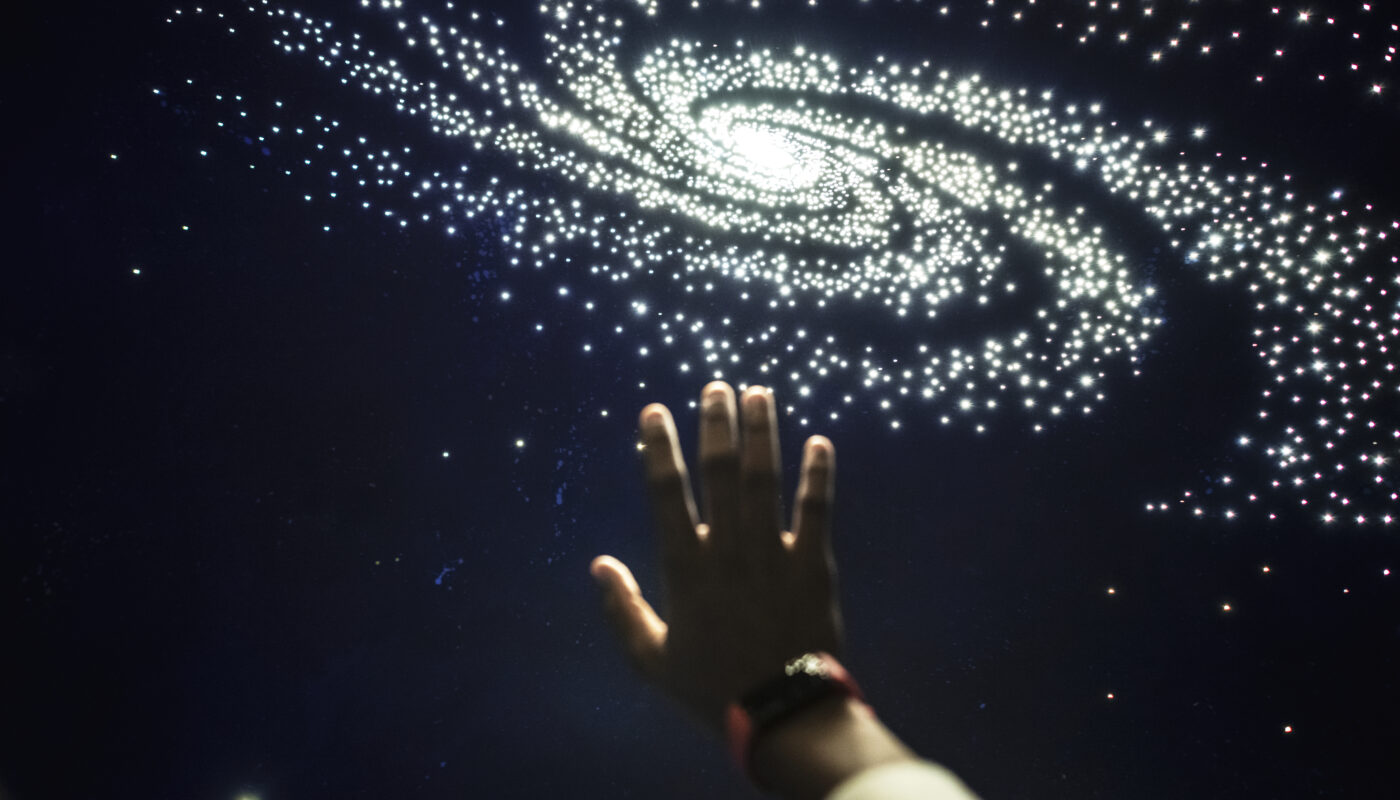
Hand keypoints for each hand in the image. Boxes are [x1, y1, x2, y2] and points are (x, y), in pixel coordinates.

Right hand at [590, 381, 842, 732]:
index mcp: (685, 568)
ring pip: (767, 480)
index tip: (654, 411)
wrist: (780, 713)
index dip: (659, 448)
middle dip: (717, 424)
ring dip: (763, 434)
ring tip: (761, 393)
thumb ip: (622, 608)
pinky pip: (817, 510)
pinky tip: (820, 442)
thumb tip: (598, 564)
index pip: (667, 494)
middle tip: (716, 386)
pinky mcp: (813, 565)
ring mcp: (774, 554)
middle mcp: (728, 550)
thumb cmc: (710, 686)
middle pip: (722, 473)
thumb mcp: (650, 658)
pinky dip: (818, 475)